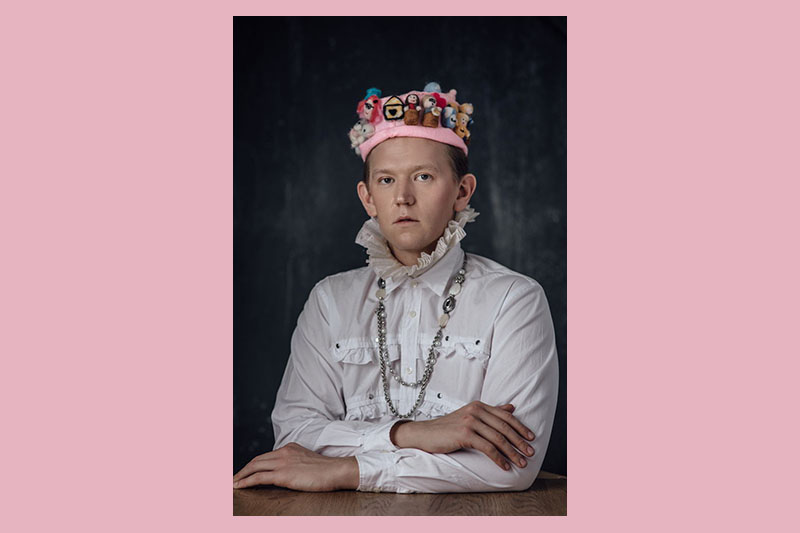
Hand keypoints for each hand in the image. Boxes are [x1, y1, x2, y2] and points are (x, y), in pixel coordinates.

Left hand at [232, 442, 358, 490]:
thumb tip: (287, 473)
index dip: (254, 464)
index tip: (246, 472)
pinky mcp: (283, 474)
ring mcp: (283, 462)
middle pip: (256, 460)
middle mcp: (284, 452)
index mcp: (290, 447)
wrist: (335, 470)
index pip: (266, 456)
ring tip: (233, 483)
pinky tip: (239, 486)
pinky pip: (259, 477)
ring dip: (241, 475)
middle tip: (233, 478)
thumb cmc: (326, 470)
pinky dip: (246, 481)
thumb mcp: (307, 461)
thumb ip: (295, 463)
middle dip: (243, 469)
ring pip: (254, 466)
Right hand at [391, 401, 534, 469]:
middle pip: (504, 427)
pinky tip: (504, 466)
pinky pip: (487, 448)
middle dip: (519, 441)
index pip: (505, 416)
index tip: (531, 438)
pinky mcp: (465, 434)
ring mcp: (470, 422)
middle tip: (530, 453)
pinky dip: (498, 458)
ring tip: (521, 462)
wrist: (425, 433)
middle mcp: (476, 411)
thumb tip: (511, 408)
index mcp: (479, 406)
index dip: (520, 427)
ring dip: (512, 452)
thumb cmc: (447, 428)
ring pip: (498, 438)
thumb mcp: (470, 417)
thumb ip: (490, 413)